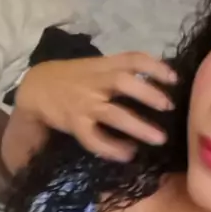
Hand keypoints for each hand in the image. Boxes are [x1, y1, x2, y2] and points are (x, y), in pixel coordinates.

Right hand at [16, 53, 177, 161]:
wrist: (35, 88)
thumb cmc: (72, 78)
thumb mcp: (95, 66)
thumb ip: (120, 69)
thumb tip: (156, 79)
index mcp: (103, 65)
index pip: (132, 58)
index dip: (156, 66)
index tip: (175, 79)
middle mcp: (95, 82)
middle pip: (124, 82)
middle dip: (149, 94)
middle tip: (169, 107)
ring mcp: (84, 103)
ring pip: (113, 114)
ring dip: (137, 126)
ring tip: (159, 139)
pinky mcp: (74, 123)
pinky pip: (94, 138)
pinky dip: (112, 148)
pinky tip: (128, 154)